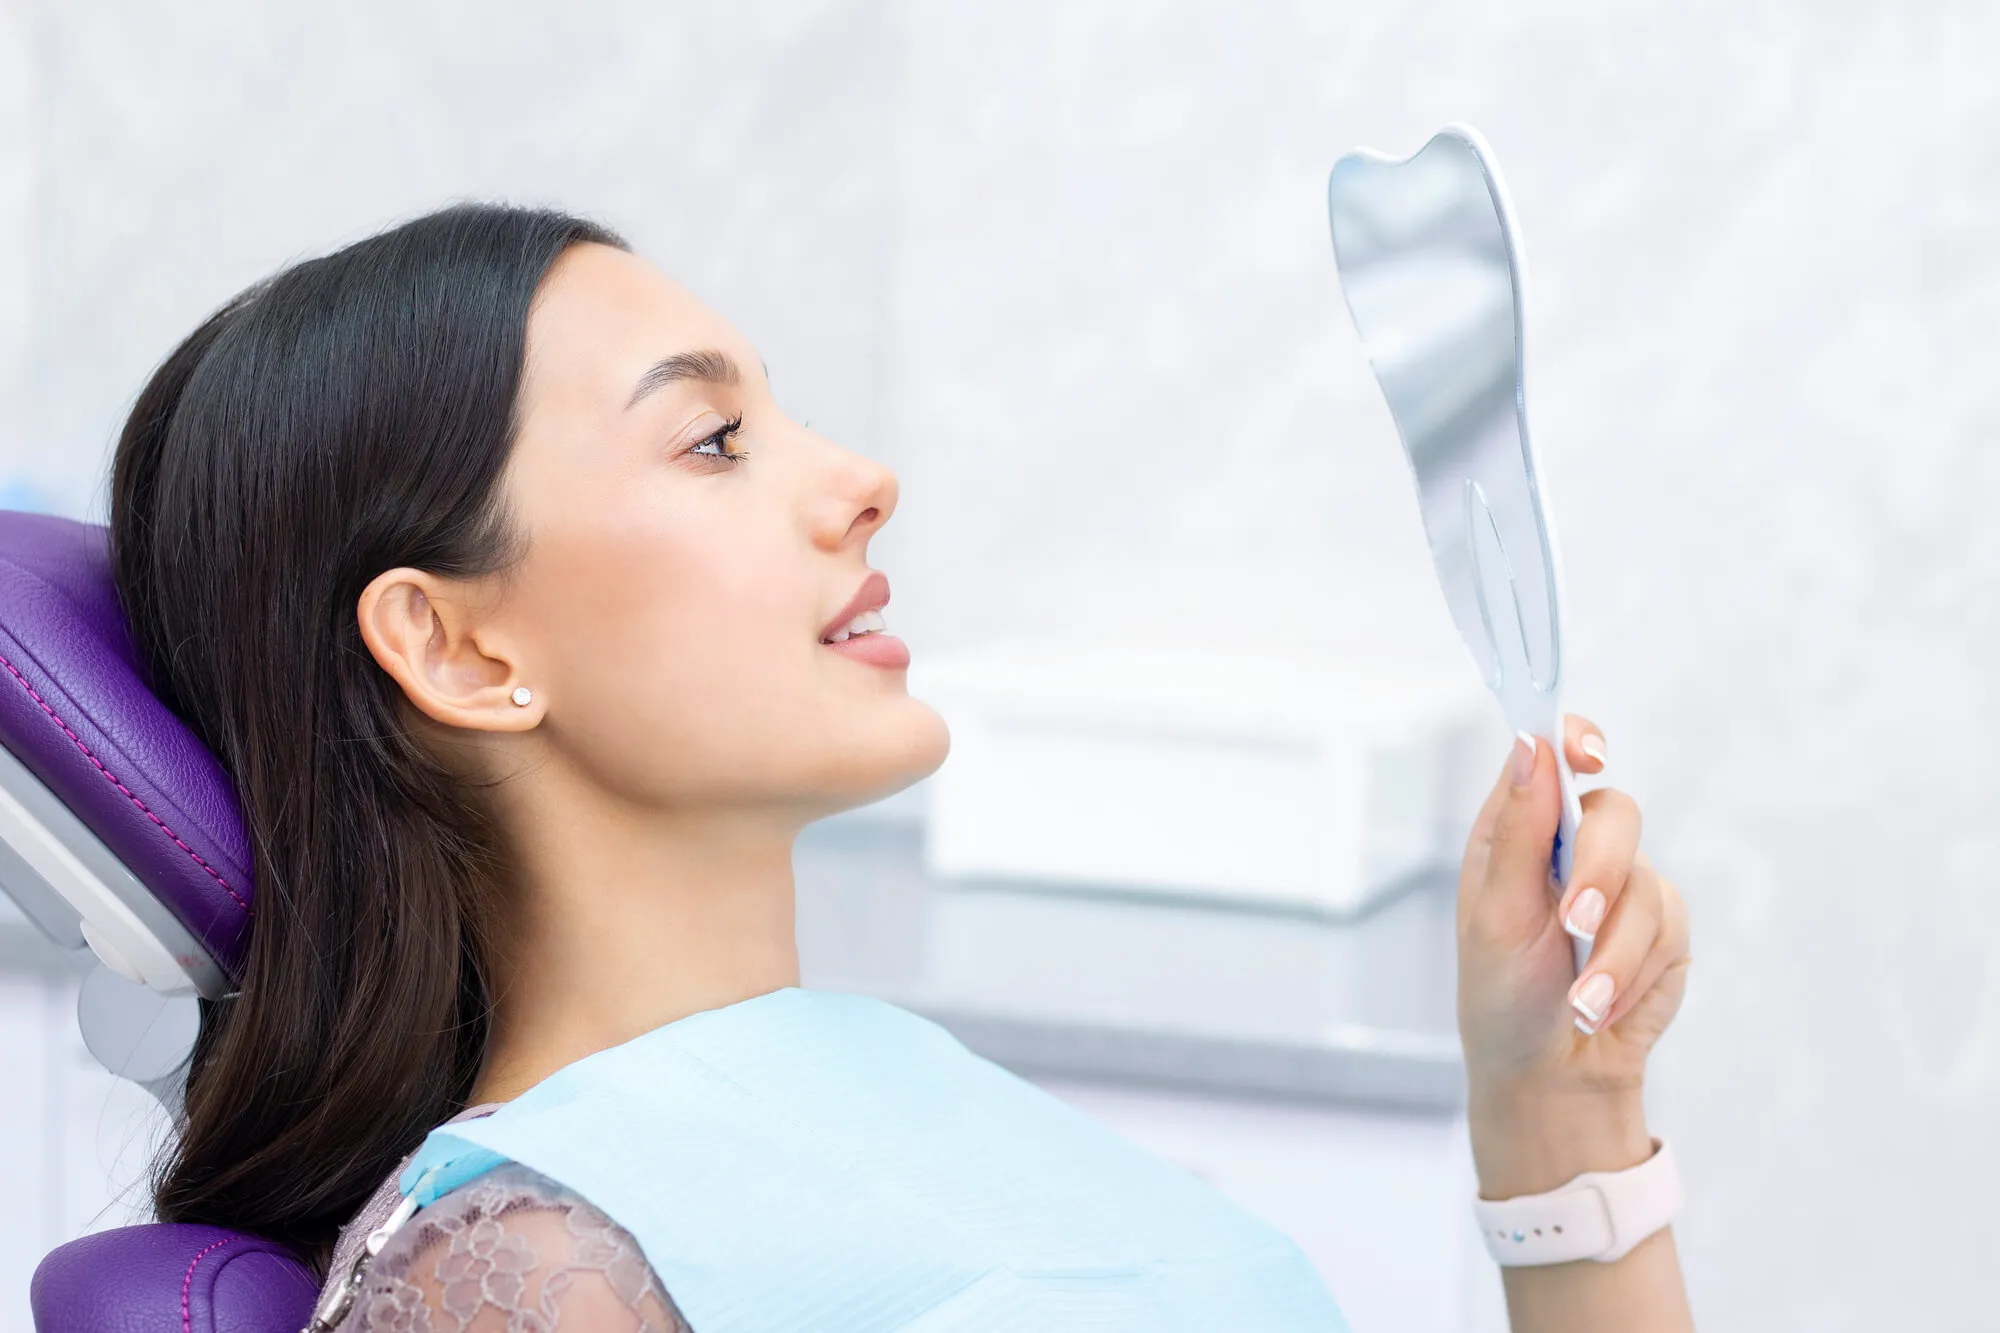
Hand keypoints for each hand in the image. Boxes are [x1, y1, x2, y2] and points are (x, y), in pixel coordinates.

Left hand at [1456, 718, 1690, 1196]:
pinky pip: (1669, 925)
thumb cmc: (1505, 996)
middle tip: (1575, 923)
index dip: (1573, 741)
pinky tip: (1604, 1004)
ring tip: (1580, 999)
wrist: (1553, 1075)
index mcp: (1516, 834)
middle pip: (1613, 813)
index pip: (1549, 759)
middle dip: (1599, 872)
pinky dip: (1634, 971)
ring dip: (1613, 951)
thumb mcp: (1498, 915)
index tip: (1587, 754)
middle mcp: (1570, 849)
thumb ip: (1520, 831)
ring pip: (1644, 880)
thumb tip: (1531, 744)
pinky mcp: (1661, 927)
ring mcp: (1621, 885)